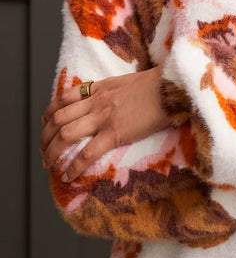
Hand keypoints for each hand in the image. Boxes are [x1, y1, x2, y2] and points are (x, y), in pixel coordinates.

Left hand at [40, 64, 171, 181]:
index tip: (45, 121)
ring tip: (48, 165)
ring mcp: (103, 118)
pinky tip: (68, 176)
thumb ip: (115, 91)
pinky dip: (74, 166)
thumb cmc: (158, 84)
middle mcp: (96, 102)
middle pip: (59, 119)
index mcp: (100, 88)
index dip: (50, 111)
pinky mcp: (114, 133)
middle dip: (45, 136)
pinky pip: (87, 153)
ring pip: (65, 135)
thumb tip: (114, 99)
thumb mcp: (129, 81)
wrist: (171, 87)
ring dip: (52, 152)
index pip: (65, 98)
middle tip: (43, 151)